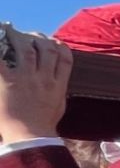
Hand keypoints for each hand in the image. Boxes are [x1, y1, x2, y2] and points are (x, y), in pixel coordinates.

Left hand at [0, 28, 72, 144]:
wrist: (30, 136)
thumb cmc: (43, 126)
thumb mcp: (58, 107)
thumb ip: (58, 93)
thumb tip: (56, 84)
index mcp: (58, 85)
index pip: (65, 59)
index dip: (61, 47)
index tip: (55, 42)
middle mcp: (44, 78)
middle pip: (46, 50)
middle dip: (39, 39)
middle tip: (31, 35)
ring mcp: (26, 78)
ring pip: (27, 49)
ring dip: (20, 38)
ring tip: (10, 30)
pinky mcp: (8, 81)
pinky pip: (1, 61)